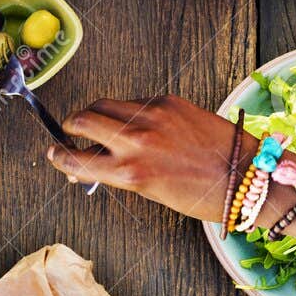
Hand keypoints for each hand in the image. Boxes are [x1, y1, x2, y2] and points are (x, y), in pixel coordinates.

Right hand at [47, 95, 237, 219]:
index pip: (77, 159)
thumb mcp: (150, 190)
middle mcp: (136, 142)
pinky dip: (127, 111)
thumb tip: (96, 161)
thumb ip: (120, 173)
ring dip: (95, 112)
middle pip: (84, 119)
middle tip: (70, 130)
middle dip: (71, 125)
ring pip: (106, 104)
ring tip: (96, 121)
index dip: (59, 156)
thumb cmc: (200, 193)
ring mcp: (152, 116)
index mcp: (129, 173)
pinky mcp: (168, 101)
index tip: (52, 152)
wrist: (243, 173)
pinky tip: (134, 122)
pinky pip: (135, 102)